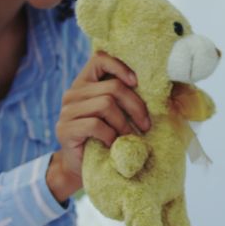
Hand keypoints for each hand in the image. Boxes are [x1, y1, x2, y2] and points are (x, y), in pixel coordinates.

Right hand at [54, 51, 150, 179]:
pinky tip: (113, 144)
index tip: (136, 82)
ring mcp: (67, 111)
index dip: (120, 66)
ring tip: (128, 136)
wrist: (81, 167)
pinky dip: (110, 135)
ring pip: (105, 104)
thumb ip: (124, 98)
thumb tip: (159, 88)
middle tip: (146, 125)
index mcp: (85, 83)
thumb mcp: (116, 114)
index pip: (99, 59)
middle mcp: (73, 93)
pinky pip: (95, 124)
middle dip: (135, 106)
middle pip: (112, 87)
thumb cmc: (105, 138)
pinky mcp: (65, 129)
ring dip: (123, 123)